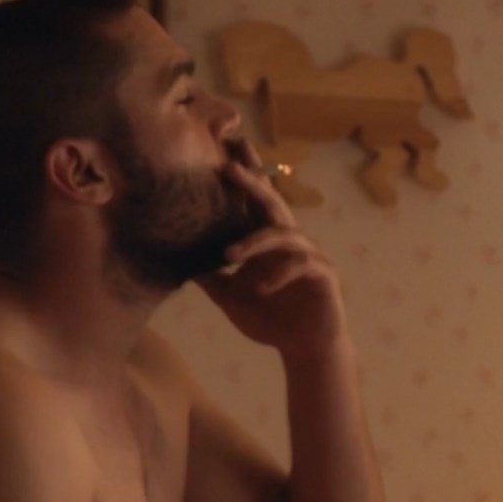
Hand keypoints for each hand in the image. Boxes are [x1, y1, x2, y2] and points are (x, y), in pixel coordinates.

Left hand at [195, 147, 348, 362]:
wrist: (304, 348)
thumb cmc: (270, 318)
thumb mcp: (231, 297)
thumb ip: (211, 277)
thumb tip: (180, 260)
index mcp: (266, 242)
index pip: (251, 204)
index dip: (240, 179)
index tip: (221, 153)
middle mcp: (288, 241)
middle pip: (271, 202)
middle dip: (252, 182)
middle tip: (228, 165)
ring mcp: (308, 255)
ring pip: (284, 234)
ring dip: (256, 242)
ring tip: (230, 254)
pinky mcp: (323, 274)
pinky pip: (302, 264)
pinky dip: (279, 273)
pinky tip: (261, 287)